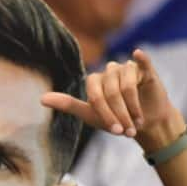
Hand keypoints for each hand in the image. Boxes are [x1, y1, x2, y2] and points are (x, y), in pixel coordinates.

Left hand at [42, 49, 185, 150]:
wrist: (144, 122)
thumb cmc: (115, 118)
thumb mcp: (90, 114)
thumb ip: (68, 105)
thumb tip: (41, 99)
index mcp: (94, 81)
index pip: (96, 96)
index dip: (106, 114)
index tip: (116, 131)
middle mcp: (109, 71)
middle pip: (112, 92)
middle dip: (120, 114)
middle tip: (128, 131)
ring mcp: (127, 69)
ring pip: (127, 86)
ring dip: (133, 107)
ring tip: (138, 123)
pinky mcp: (145, 70)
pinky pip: (142, 63)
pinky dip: (140, 59)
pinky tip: (137, 54)